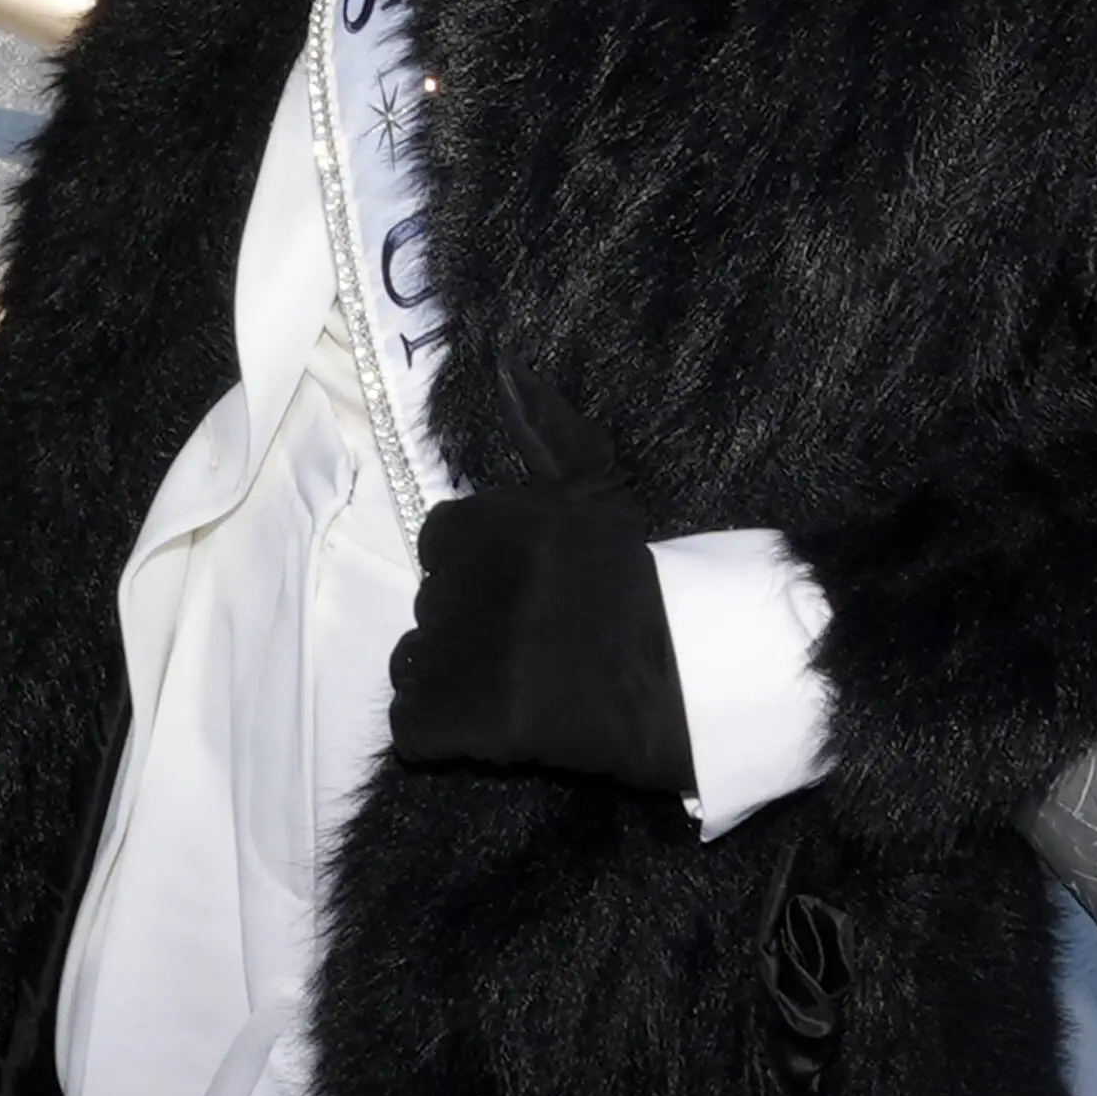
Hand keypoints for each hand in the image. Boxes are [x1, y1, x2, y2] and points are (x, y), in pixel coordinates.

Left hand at [386, 355, 698, 792]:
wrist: (683, 684)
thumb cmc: (639, 585)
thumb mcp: (599, 491)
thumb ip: (549, 427)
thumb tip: (505, 365)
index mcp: (487, 526)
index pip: (441, 543)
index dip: (479, 569)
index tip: (527, 591)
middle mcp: (461, 584)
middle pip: (431, 603)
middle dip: (470, 623)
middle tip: (533, 641)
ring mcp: (455, 656)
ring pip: (414, 662)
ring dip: (453, 678)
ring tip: (514, 684)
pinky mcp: (453, 721)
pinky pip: (413, 725)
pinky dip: (443, 731)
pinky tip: (494, 723)